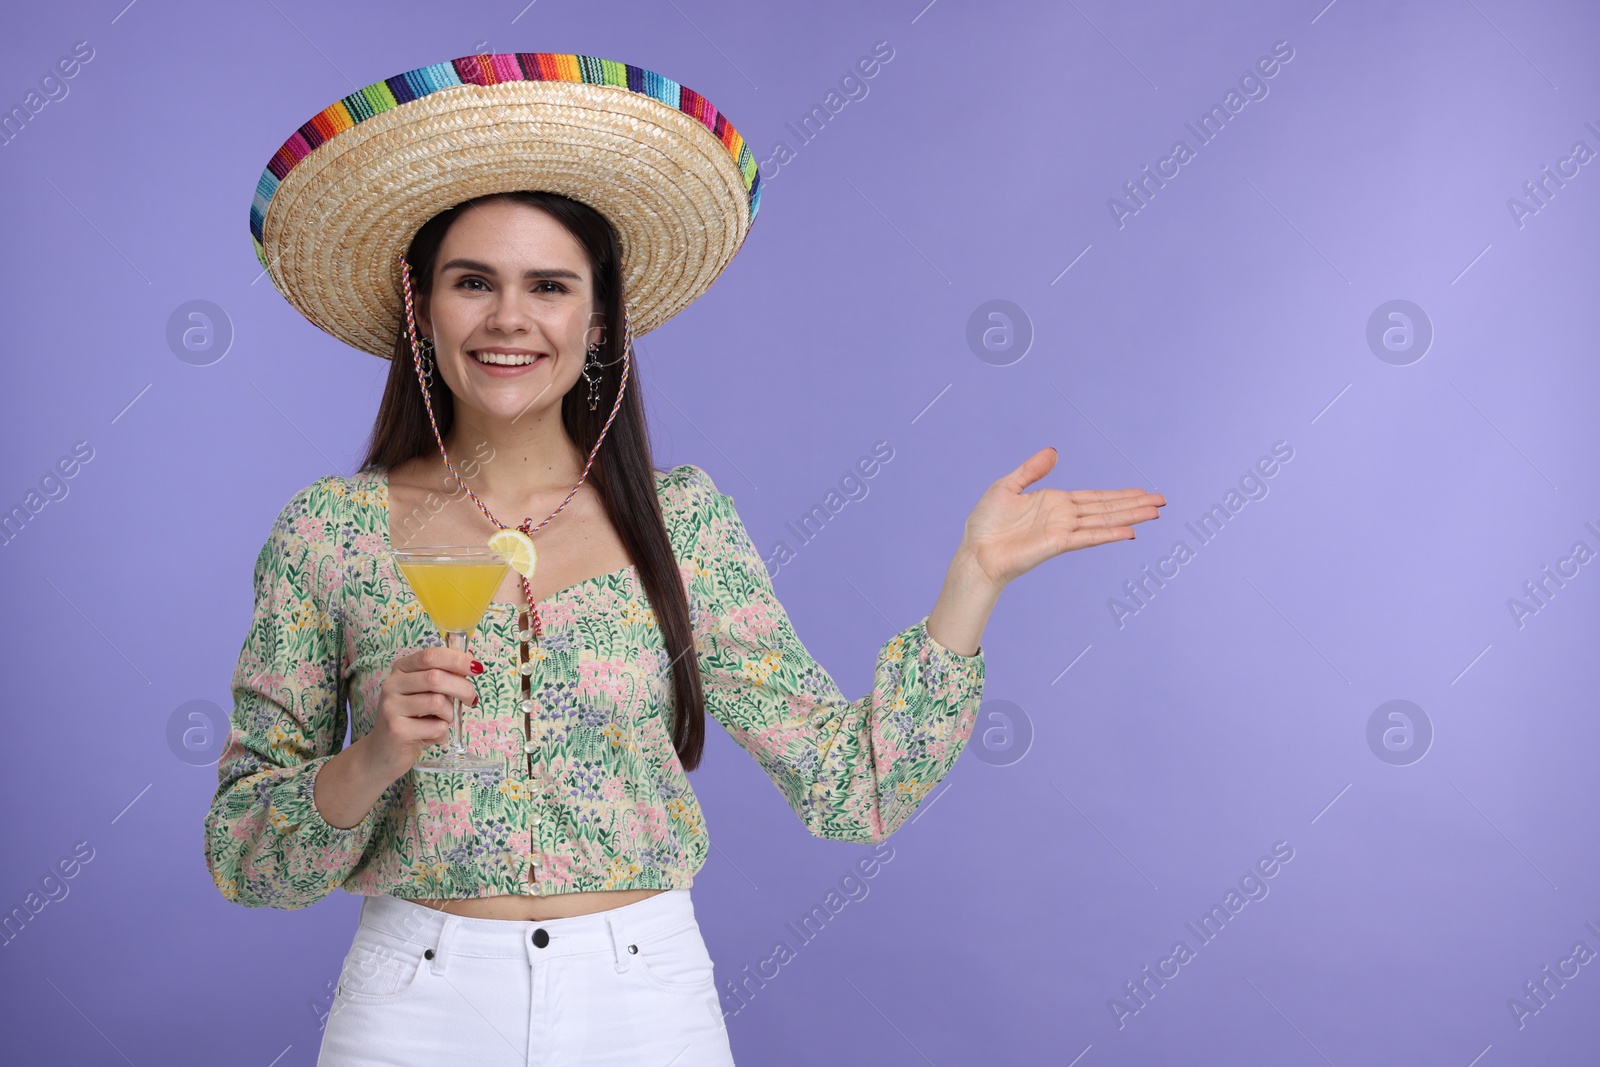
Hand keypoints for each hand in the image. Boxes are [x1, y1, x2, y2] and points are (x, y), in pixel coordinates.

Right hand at [365, 646, 481, 780]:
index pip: (430, 656)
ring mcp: (392, 707)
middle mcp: (392, 685)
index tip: (476, 668)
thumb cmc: (412, 719)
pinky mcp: (397, 730)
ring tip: (442, 722)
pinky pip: (436, 727)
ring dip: (450, 715)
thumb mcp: (426, 694)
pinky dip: (443, 734)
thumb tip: (471, 660)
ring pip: (438, 702)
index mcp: (401, 670)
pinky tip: (432, 737)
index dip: (457, 660)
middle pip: (436, 678)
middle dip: (463, 688)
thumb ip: (445, 677)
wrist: (382, 753)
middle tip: (471, 700)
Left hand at [960, 447, 1164, 588]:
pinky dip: (1108, 534)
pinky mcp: (1057, 544)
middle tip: (1163, 501)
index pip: (1095, 497)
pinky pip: (1088, 537)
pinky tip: (1129, 533)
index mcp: (1056, 502)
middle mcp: (1065, 517)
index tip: (1143, 491)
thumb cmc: (986, 523)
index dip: (1120, 494)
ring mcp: (1063, 531)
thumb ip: (1032, 470)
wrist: (976, 552)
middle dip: (1135, 503)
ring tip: (1156, 512)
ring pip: (1104, 520)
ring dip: (1130, 516)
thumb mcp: (1007, 486)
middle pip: (1107, 507)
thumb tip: (1053, 452)